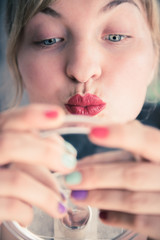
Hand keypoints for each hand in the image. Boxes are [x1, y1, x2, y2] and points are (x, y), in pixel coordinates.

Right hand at [0, 104, 75, 225]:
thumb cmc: (4, 179)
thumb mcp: (15, 158)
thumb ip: (36, 148)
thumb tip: (66, 150)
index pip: (9, 120)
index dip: (33, 115)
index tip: (58, 116)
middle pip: (11, 143)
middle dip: (46, 152)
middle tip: (69, 164)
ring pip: (18, 180)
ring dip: (47, 193)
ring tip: (60, 204)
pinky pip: (12, 206)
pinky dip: (28, 211)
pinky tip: (31, 214)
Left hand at [65, 121, 159, 238]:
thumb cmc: (158, 169)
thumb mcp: (151, 151)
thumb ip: (132, 142)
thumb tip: (97, 132)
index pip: (147, 140)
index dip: (121, 136)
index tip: (93, 132)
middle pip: (132, 176)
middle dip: (97, 175)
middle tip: (70, 176)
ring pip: (131, 201)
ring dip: (99, 197)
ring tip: (75, 194)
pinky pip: (139, 222)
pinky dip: (116, 217)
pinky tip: (101, 213)